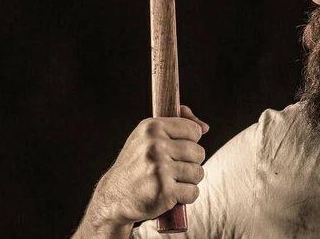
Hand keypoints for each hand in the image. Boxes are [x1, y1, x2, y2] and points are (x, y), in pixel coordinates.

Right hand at [81, 106, 208, 233]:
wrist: (115, 196)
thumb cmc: (138, 163)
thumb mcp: (149, 136)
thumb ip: (178, 123)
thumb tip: (205, 126)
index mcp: (152, 127)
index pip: (194, 130)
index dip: (190, 142)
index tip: (176, 149)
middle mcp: (155, 146)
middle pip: (199, 152)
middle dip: (191, 163)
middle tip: (173, 169)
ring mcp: (160, 169)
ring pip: (198, 173)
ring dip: (190, 180)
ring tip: (172, 181)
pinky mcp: (164, 192)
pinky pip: (193, 192)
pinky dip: (186, 196)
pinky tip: (173, 194)